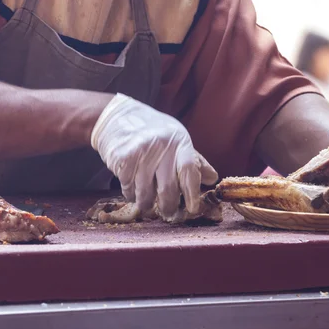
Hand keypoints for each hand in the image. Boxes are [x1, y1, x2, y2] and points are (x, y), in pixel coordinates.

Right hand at [91, 93, 217, 216]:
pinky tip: (131, 187)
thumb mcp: (176, 139)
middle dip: (168, 206)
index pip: (189, 170)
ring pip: (145, 193)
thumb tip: (212, 179)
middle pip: (168, 187)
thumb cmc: (151, 131)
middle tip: (167, 212)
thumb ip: (194, 159)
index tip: (192, 209)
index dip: (192, 193)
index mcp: (179, 140)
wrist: (115, 116)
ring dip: (146, 203)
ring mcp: (141, 151)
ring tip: (146, 203)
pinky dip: (130, 194)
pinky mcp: (122, 158)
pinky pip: (128, 188)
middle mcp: (161, 144)